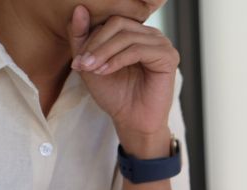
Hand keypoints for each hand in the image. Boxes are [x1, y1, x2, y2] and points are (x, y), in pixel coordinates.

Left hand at [68, 5, 178, 155]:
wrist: (132, 121)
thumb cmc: (114, 94)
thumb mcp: (90, 62)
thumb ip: (82, 36)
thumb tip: (79, 9)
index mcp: (136, 33)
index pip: (111, 21)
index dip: (91, 36)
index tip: (77, 60)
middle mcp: (151, 35)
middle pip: (118, 24)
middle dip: (97, 44)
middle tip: (82, 63)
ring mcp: (162, 44)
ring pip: (127, 36)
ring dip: (104, 52)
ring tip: (92, 69)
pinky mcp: (168, 57)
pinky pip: (138, 50)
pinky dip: (118, 59)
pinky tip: (106, 71)